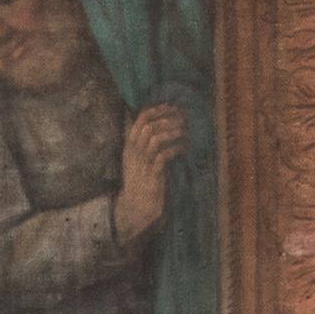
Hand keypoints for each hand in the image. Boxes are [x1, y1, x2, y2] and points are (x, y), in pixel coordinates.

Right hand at [115, 103, 187, 242]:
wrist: (135, 206)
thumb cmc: (141, 181)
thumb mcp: (137, 159)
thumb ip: (144, 142)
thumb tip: (157, 124)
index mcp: (130, 145)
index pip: (140, 119)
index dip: (157, 110)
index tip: (171, 107)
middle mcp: (134, 152)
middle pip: (148, 125)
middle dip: (167, 118)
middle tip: (182, 119)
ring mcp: (143, 163)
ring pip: (155, 138)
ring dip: (173, 132)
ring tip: (184, 132)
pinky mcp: (153, 174)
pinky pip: (164, 155)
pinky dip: (176, 148)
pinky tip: (184, 148)